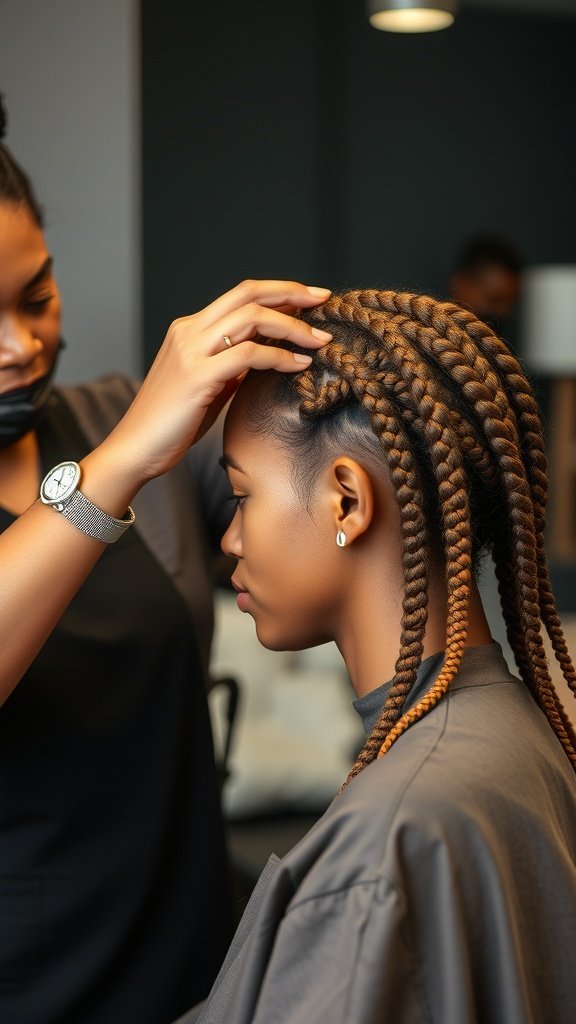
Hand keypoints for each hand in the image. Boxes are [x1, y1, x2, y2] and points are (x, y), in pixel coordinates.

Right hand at [106, 279, 331, 485]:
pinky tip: (300, 365)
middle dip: (292, 293)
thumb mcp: (208, 386)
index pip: (240, 295)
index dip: (279, 291)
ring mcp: (190, 351)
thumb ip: (232, 366)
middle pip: (248, 294)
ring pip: (252, 319)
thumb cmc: (172, 424)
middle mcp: (188, 331)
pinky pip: (249, 355)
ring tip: (320, 340)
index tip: (311, 298)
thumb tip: (268, 356)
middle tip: (325, 301)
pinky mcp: (197, 376)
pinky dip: (280, 357)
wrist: (135, 449)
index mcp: (189, 329)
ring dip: (293, 326)